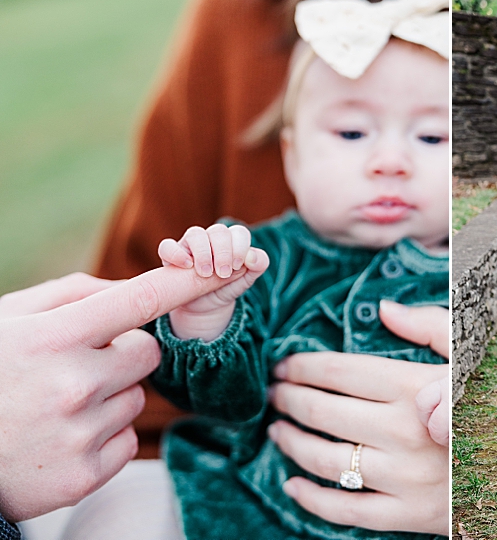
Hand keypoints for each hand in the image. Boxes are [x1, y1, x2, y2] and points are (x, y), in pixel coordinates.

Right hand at [0, 267, 237, 521]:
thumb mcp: (12, 319)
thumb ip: (75, 295)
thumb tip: (135, 287)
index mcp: (54, 336)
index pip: (140, 299)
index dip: (188, 281)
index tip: (229, 267)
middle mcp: (73, 383)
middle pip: (149, 352)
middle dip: (124, 353)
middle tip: (78, 365)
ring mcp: (79, 433)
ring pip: (138, 397)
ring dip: (111, 396)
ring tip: (59, 404)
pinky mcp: (84, 475)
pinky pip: (127, 439)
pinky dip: (105, 435)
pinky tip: (63, 435)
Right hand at [158, 223, 268, 340]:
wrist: (206, 307)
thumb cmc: (227, 287)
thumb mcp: (246, 280)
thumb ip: (257, 266)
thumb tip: (252, 256)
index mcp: (232, 241)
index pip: (239, 232)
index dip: (240, 247)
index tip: (237, 266)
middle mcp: (211, 238)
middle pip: (218, 231)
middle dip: (223, 251)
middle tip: (223, 272)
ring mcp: (190, 245)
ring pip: (195, 234)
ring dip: (203, 252)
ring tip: (206, 273)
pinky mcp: (171, 256)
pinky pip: (167, 246)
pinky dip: (175, 253)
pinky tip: (186, 266)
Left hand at [267, 304, 449, 534]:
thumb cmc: (489, 402)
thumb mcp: (470, 353)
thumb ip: (429, 326)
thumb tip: (384, 308)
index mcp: (417, 387)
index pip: (341, 372)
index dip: (304, 366)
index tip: (284, 363)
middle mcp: (405, 431)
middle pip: (325, 412)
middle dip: (289, 400)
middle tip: (274, 393)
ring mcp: (403, 477)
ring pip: (326, 459)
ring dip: (291, 443)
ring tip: (277, 429)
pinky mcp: (404, 515)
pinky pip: (345, 510)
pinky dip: (311, 499)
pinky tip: (292, 484)